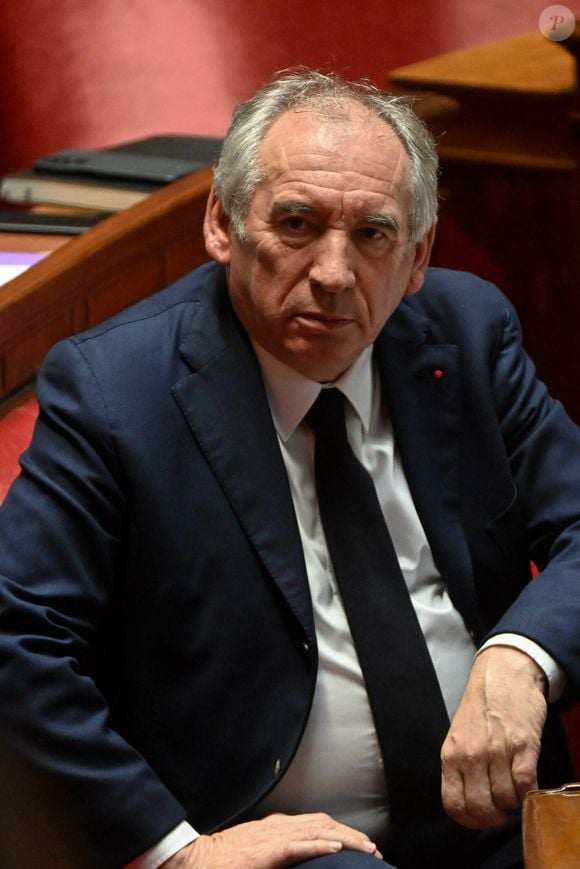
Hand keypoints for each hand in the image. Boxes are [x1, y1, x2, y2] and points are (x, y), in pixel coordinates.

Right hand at [162, 813, 382, 867]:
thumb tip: (298, 860)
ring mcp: (270, 838)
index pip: (317, 823)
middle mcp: (277, 828)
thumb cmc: (220, 861)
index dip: (342, 831)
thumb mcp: (254, 854)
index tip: (362, 843)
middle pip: (323, 824)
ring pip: (316, 832)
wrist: (191, 859)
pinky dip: (317, 846)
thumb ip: (276, 854)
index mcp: (275, 828)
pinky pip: (295, 847)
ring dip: (344, 840)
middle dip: (351, 835)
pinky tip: (334, 849)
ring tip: (365, 849)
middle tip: (373, 849)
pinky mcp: (263, 853)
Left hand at [441, 645, 546, 829]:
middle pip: (481, 809)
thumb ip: (460, 768)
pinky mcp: (523, 745)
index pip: (453, 805)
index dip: (470, 820)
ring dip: (514, 802)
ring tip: (514, 787)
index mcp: (451, 754)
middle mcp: (471, 754)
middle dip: (495, 816)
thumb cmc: (481, 707)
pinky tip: (527, 781)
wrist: (503, 673)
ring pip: (506, 800)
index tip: (481, 817)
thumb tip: (468, 803)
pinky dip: (529, 791)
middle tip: (502, 807)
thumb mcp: (459, 737)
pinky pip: (526, 785)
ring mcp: (497, 750)